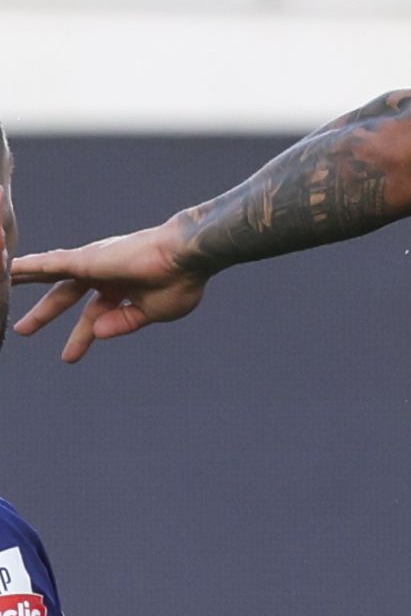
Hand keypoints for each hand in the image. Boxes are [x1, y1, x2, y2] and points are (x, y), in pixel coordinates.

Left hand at [11, 219, 210, 361]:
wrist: (187, 258)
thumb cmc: (181, 281)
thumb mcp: (152, 313)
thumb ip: (124, 323)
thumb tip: (98, 333)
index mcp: (123, 287)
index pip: (94, 315)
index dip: (82, 336)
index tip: (68, 358)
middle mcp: (105, 273)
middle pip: (66, 294)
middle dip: (45, 313)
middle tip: (23, 330)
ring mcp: (93, 264)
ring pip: (50, 273)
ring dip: (25, 280)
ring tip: (1, 282)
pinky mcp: (85, 260)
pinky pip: (46, 265)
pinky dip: (25, 267)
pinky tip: (7, 268)